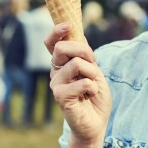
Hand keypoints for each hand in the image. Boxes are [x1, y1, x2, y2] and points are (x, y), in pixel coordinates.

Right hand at [44, 23, 111, 146]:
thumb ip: (85, 56)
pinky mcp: (60, 96)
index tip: (68, 25)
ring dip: (92, 72)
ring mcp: (56, 84)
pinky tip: (90, 95)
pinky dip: (93, 87)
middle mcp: (56, 72)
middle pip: (61, 48)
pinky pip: (82, 82)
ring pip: (76, 64)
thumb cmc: (94, 96)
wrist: (96, 122)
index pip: (52, 43)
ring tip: (93, 85)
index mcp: (62, 63)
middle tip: (93, 61)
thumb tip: (79, 36)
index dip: (57, 31)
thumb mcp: (94, 71)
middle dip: (83, 50)